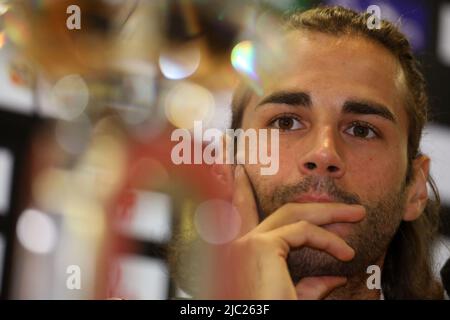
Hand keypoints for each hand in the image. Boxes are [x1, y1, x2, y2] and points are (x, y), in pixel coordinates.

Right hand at [216, 165, 365, 299]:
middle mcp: (239, 245)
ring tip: (356, 216)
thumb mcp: (292, 300)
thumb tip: (335, 279)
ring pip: (294, 213)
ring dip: (329, 213)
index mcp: (242, 255)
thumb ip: (309, 287)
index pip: (241, 214)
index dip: (240, 191)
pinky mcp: (261, 246)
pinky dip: (328, 240)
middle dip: (317, 206)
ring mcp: (247, 244)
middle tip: (348, 209)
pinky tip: (347, 253)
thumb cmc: (268, 310)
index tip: (237, 171)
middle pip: (282, 212)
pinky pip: (304, 232)